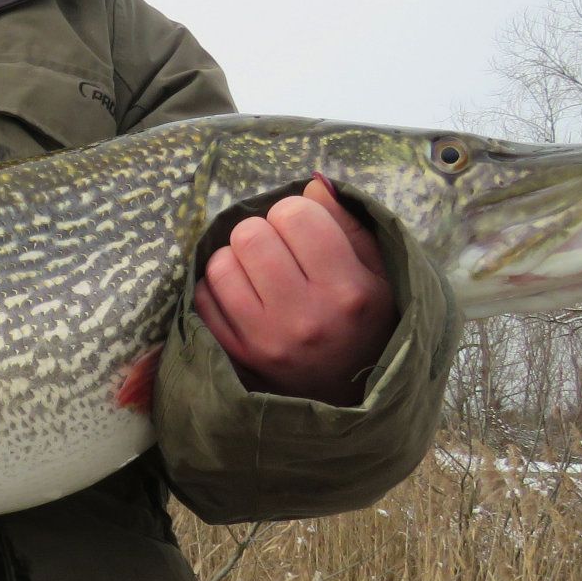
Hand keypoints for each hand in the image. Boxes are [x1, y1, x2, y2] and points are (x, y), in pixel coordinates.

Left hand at [193, 176, 397, 405]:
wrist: (351, 397)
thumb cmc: (366, 324)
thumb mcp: (378, 275)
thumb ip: (347, 225)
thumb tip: (313, 183)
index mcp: (349, 291)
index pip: (295, 215)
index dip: (295, 213)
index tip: (303, 230)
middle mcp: (305, 317)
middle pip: (251, 234)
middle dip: (262, 231)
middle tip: (278, 249)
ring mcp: (266, 340)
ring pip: (221, 264)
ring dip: (236, 259)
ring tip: (258, 271)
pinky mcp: (237, 355)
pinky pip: (203, 298)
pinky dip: (217, 289)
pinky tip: (242, 295)